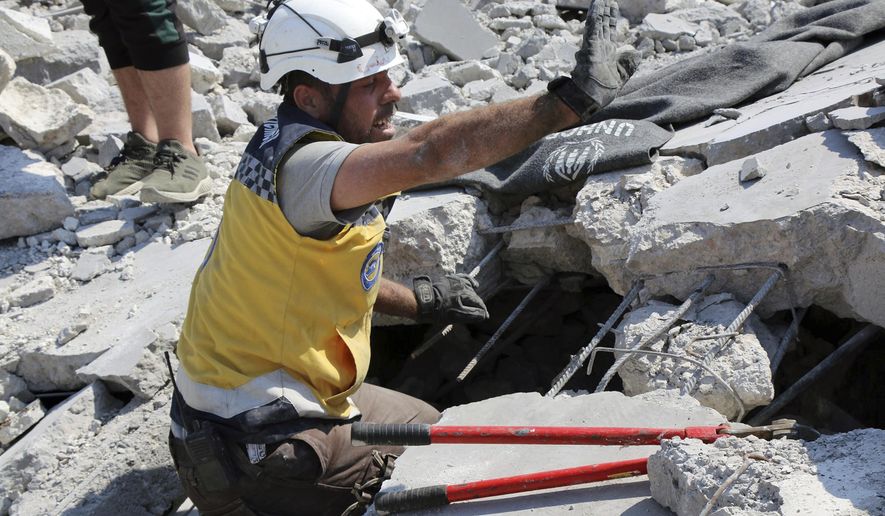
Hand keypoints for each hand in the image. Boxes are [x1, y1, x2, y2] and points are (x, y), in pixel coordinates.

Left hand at [412, 274, 488, 324]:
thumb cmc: (440, 311)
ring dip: (473, 291)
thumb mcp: (457, 316)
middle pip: (474, 295)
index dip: (483, 310)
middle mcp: (462, 285)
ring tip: (477, 294)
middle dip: (478, 303)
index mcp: (465, 294)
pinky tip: (470, 282)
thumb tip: (484, 314)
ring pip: (468, 285)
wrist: (423, 302)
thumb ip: (472, 314)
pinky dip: (467, 280)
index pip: (478, 302)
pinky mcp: (448, 279)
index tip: (486, 316)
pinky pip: (461, 277)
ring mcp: (455, 281)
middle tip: (479, 311)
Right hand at [548, 0, 635, 121]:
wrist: (591, 99)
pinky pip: (593, 28)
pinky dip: (595, 16)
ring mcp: (593, 47)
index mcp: (605, 53)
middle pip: (603, 25)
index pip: (609, 31)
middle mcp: (598, 48)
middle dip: (606, 12)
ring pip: (597, 23)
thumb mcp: (623, 74)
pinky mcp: (590, 47)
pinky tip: (597, 5)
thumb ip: (630, 61)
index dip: (611, 19)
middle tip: (608, 0)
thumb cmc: (602, 91)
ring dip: (600, 10)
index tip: (613, 7)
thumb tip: (640, 49)